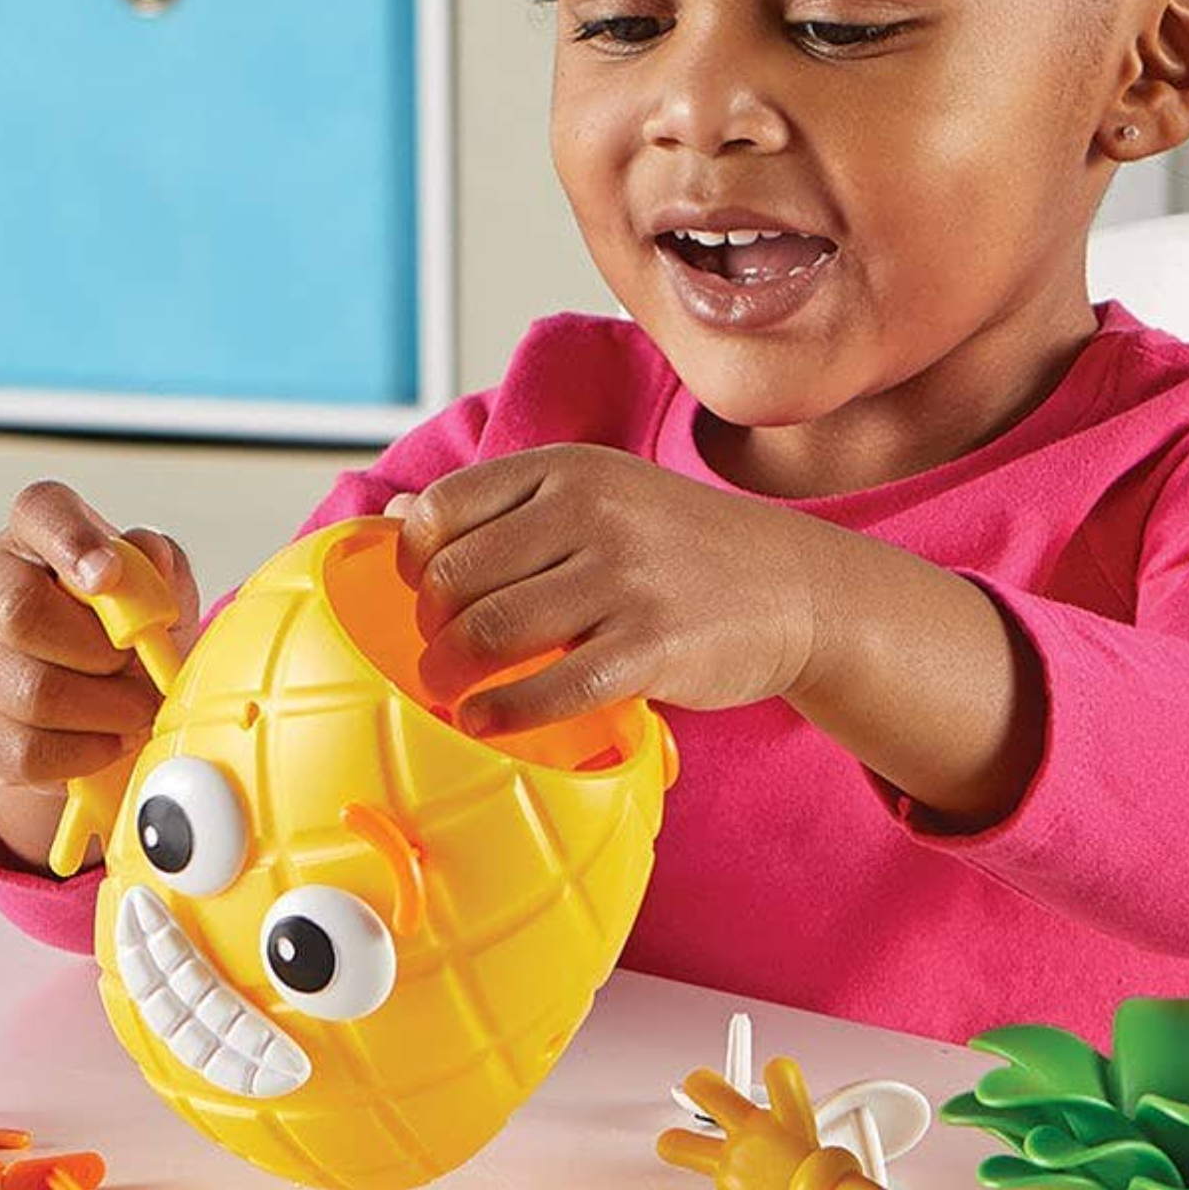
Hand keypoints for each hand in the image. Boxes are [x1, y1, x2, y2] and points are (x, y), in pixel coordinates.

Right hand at [0, 482, 197, 794]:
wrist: (102, 704)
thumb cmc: (127, 633)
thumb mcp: (159, 590)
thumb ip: (159, 568)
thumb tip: (149, 554)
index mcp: (37, 540)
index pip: (39, 511)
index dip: (72, 539)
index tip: (108, 574)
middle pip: (20, 611)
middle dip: (98, 648)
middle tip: (136, 661)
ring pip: (30, 691)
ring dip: (105, 708)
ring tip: (138, 707)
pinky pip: (27, 749)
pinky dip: (86, 752)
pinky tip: (110, 739)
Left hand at [391, 446, 830, 736]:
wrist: (799, 589)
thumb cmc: (685, 550)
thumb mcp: (603, 496)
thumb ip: (504, 508)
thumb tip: (389, 521)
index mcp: (572, 468)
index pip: (443, 510)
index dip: (414, 563)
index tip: (427, 596)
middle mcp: (595, 511)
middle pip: (456, 577)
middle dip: (431, 626)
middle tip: (442, 653)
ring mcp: (626, 577)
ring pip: (490, 632)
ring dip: (451, 673)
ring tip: (454, 688)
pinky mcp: (653, 644)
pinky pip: (549, 687)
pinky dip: (501, 712)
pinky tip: (487, 721)